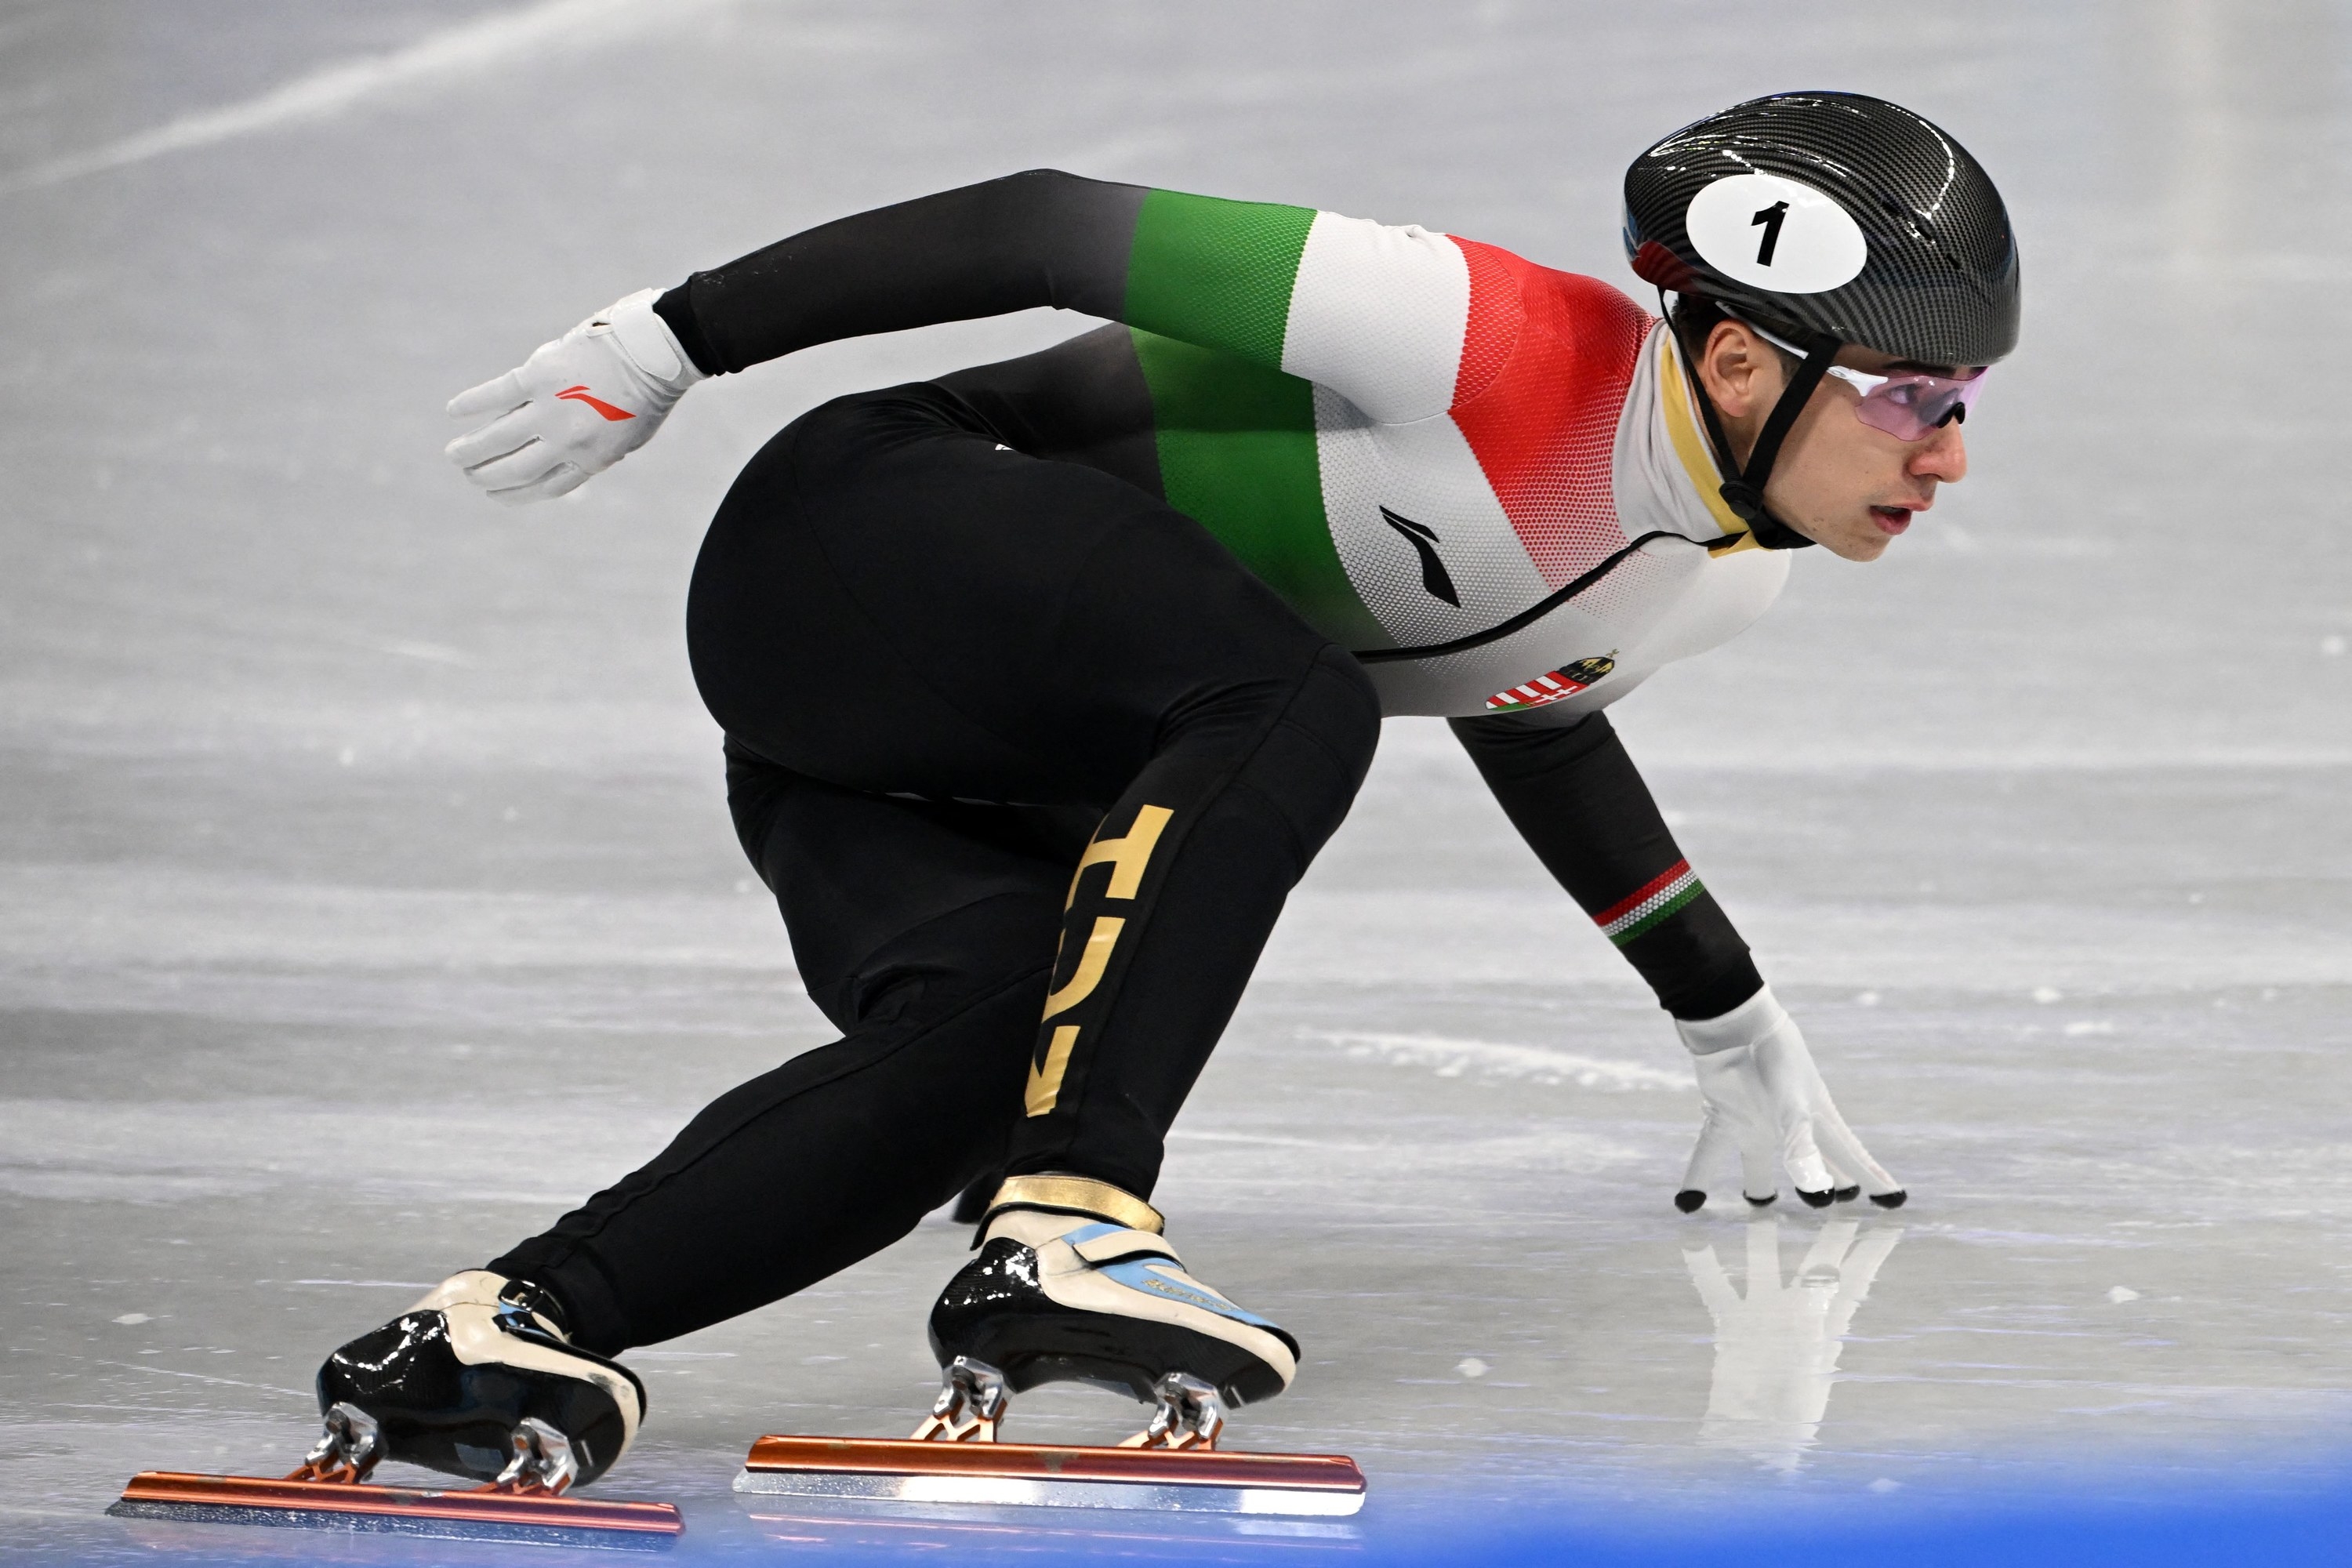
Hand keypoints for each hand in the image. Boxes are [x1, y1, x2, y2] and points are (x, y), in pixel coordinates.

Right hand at [444, 288, 703, 503]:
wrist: (653, 352)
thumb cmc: (644, 395)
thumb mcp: (624, 438)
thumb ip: (590, 452)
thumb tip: (554, 460)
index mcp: (591, 459)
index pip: (542, 487)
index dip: (513, 494)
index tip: (494, 494)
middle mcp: (567, 440)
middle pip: (514, 469)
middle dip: (486, 476)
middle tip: (468, 475)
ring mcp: (552, 408)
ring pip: (498, 438)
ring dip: (471, 450)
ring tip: (453, 455)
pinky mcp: (540, 375)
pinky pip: (496, 394)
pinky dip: (471, 403)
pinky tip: (453, 411)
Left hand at [1673, 985, 1903, 1211]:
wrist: (1731, 1023)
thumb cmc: (1773, 1059)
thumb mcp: (1793, 1105)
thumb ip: (1802, 1147)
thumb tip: (1814, 1191)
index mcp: (1818, 1122)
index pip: (1853, 1160)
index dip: (1874, 1180)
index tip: (1895, 1200)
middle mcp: (1788, 1129)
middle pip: (1815, 1165)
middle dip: (1829, 1185)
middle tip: (1840, 1210)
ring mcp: (1755, 1125)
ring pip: (1759, 1168)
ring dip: (1758, 1190)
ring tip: (1758, 1205)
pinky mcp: (1723, 1118)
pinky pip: (1709, 1156)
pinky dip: (1698, 1180)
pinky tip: (1687, 1204)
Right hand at [1683, 1219, 1904, 1470]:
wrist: (1752, 1444)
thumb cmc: (1787, 1420)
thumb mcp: (1806, 1366)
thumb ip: (1810, 1322)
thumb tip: (1822, 1285)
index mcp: (1826, 1328)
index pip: (1854, 1280)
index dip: (1872, 1250)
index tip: (1892, 1217)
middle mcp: (1798, 1316)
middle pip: (1818, 1263)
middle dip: (1832, 1232)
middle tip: (1841, 1193)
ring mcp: (1764, 1318)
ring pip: (1764, 1264)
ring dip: (1762, 1238)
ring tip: (1762, 1205)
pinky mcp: (1732, 1328)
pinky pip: (1716, 1289)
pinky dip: (1704, 1267)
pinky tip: (1692, 1240)